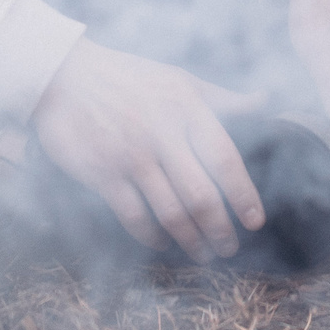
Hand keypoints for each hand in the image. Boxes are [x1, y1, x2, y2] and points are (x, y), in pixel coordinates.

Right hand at [29, 38, 265, 260]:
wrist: (63, 75)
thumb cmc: (128, 77)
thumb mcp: (179, 80)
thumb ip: (223, 99)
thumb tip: (265, 101)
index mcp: (186, 109)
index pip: (224, 159)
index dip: (244, 195)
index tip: (255, 222)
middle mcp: (161, 135)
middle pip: (201, 195)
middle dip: (220, 229)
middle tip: (230, 247)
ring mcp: (131, 157)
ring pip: (170, 212)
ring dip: (191, 240)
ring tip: (203, 253)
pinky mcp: (102, 174)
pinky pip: (134, 216)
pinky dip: (151, 235)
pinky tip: (161, 242)